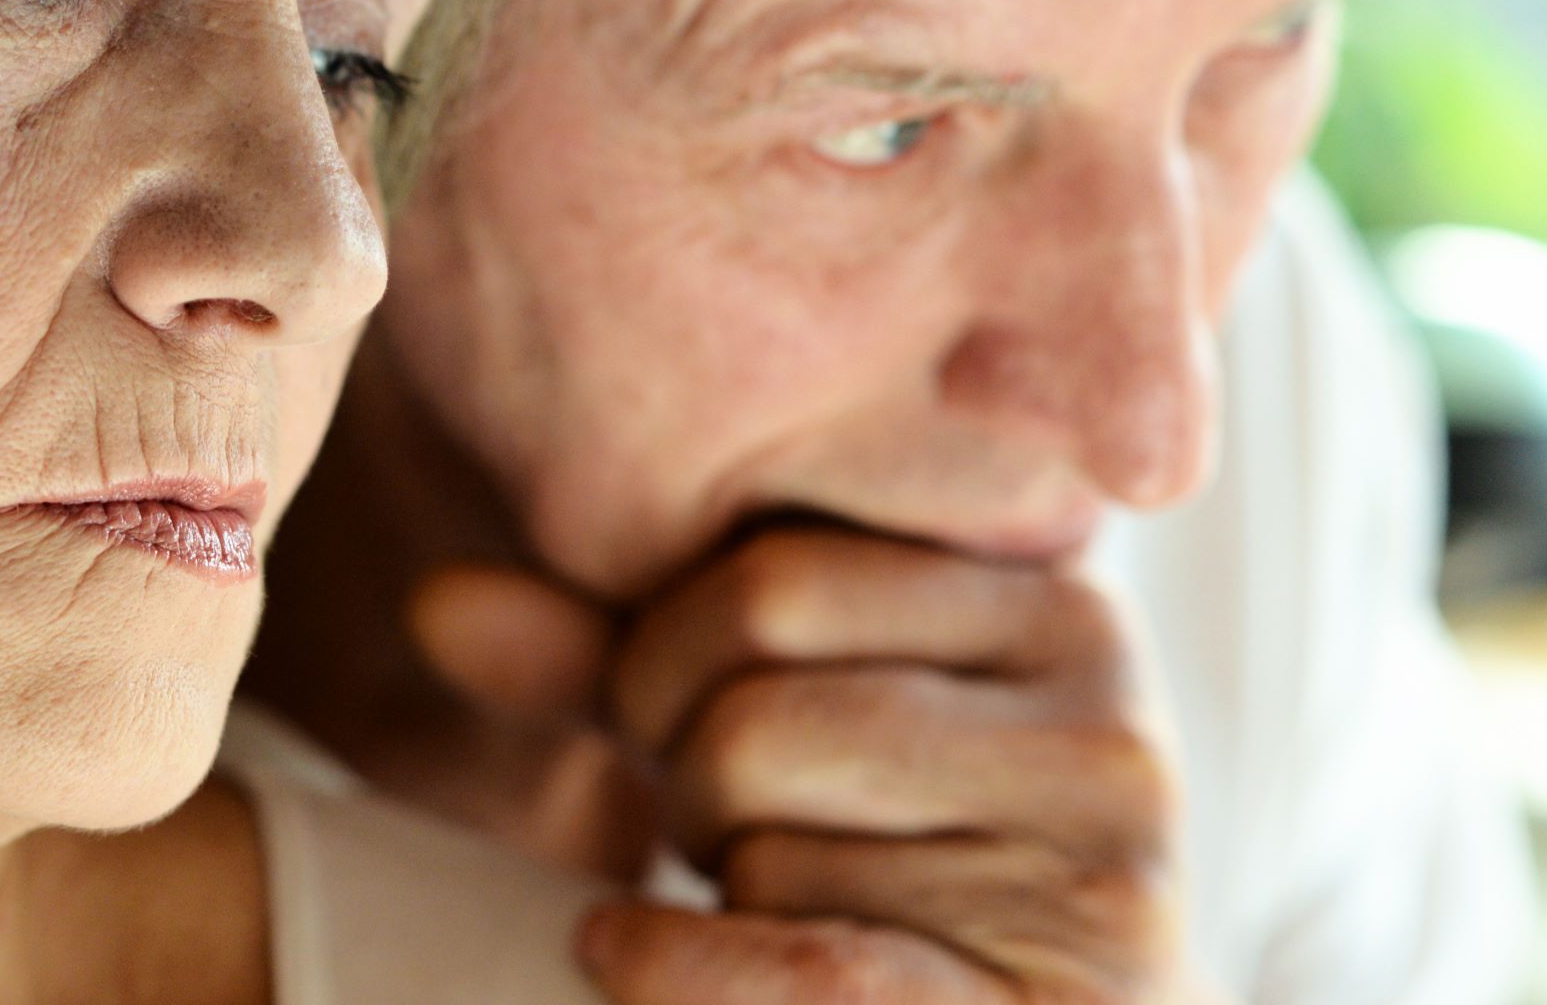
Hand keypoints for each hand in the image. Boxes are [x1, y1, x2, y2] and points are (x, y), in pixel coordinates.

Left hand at [414, 525, 1208, 1003]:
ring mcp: (1111, 880)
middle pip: (758, 716)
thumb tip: (436, 602)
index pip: (774, 581)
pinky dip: (678, 968)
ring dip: (724, 889)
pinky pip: (811, 969)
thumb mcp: (763, 718)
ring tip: (789, 890)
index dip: (658, 658)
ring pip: (772, 851)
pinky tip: (616, 949)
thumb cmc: (890, 851)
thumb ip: (614, 654)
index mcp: (1053, 599)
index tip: (660, 715)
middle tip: (724, 822)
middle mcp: (1110, 723)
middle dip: (688, 782)